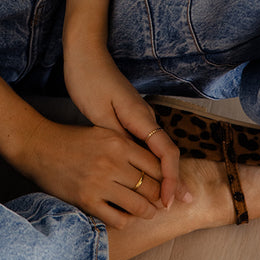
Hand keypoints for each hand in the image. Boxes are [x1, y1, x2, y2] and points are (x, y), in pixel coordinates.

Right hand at [17, 115, 164, 227]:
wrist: (39, 146)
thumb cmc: (71, 139)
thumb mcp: (102, 133)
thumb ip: (125, 147)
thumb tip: (152, 167)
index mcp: (117, 141)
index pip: (155, 165)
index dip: (165, 178)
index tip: (165, 185)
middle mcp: (112, 161)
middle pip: (151, 187)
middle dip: (158, 197)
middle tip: (159, 202)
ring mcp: (99, 182)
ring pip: (139, 206)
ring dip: (146, 212)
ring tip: (146, 211)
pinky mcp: (87, 200)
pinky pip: (118, 219)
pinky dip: (125, 221)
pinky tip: (123, 215)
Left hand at [63, 42, 187, 209]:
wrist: (85, 52)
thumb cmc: (88, 79)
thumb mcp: (98, 114)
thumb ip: (117, 140)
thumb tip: (133, 165)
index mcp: (140, 117)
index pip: (166, 153)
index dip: (170, 180)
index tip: (167, 202)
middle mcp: (145, 116)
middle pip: (167, 153)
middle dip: (172, 181)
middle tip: (175, 208)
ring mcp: (139, 115)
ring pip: (157, 148)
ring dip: (161, 172)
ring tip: (163, 198)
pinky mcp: (130, 114)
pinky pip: (146, 141)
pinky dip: (149, 160)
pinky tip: (144, 173)